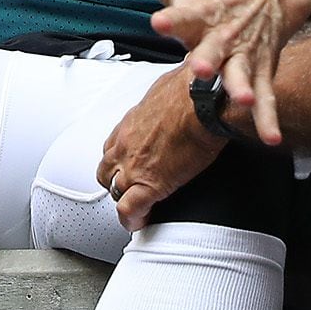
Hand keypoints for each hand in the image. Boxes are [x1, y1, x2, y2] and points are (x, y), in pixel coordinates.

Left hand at [95, 66, 226, 230]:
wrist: (203, 102)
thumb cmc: (193, 89)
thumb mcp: (170, 85)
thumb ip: (166, 95)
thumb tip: (178, 88)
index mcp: (132, 121)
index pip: (113, 145)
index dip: (119, 159)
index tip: (128, 164)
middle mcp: (126, 144)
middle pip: (107, 170)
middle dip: (116, 180)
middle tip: (129, 186)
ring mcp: (134, 166)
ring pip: (115, 192)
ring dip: (124, 199)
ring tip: (137, 208)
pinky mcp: (150, 184)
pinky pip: (130, 211)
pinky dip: (132, 220)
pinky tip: (140, 224)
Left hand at [112, 0, 305, 144]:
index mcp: (199, 12)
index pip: (182, 15)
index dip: (170, 19)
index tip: (158, 22)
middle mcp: (222, 35)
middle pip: (213, 47)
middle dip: (207, 58)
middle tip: (199, 68)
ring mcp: (243, 55)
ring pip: (242, 73)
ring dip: (242, 86)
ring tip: (242, 100)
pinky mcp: (261, 71)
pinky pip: (266, 97)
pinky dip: (269, 118)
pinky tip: (272, 138)